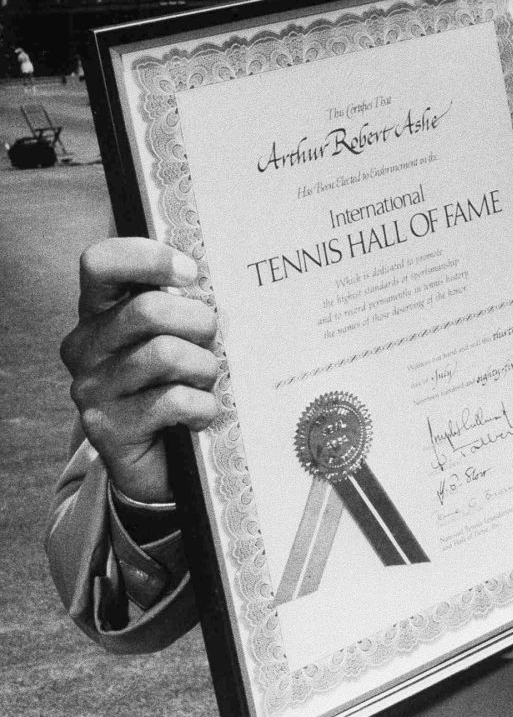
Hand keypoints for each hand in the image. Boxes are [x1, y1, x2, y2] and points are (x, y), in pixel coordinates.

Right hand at [61, 238, 218, 503]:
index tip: (191, 273)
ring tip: (207, 379)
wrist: (157, 458)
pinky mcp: (107, 428)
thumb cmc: (174, 380)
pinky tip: (201, 414)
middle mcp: (85, 345)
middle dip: (198, 321)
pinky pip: (171, 401)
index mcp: (98, 310)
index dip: (149, 258)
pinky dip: (201, 406)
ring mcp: (91, 388)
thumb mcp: (174, 334)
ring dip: (204, 367)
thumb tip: (222, 290)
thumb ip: (184, 305)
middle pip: (147, 309)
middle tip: (215, 338)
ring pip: (165, 353)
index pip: (100, 262)